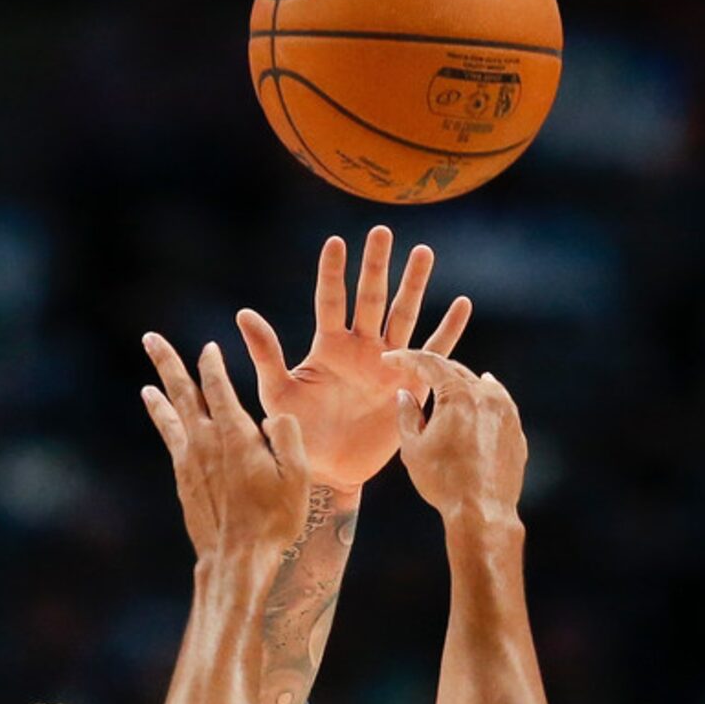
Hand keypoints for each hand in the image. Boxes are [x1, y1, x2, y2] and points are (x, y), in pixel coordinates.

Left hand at [141, 333, 308, 557]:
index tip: (209, 348)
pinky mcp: (183, 478)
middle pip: (183, 391)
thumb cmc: (275, 519)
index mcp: (235, 434)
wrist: (237, 558)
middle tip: (150, 338)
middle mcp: (205, 441)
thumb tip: (275, 416)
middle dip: (167, 361)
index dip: (211, 362)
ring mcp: (189, 460)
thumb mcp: (297, 475)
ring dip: (160, 390)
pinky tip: (159, 410)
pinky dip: (164, 418)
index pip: (217, 384)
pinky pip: (171, 438)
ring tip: (149, 376)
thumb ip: (288, 436)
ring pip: (171, 414)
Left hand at [238, 227, 471, 490]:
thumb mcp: (277, 392)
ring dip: (414, 285)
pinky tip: (461, 304)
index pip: (331, 301)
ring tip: (422, 252)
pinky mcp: (410, 385)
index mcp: (328, 347)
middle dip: (376, 266)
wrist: (327, 471)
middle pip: (370, 299)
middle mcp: (360, 348)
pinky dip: (448, 330)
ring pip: (403, 316)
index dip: (333, 273)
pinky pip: (433, 354)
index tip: (336, 242)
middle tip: (382, 232)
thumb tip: (243, 313)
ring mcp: (388, 364)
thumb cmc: (298, 432)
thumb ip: (266, 353)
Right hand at [384, 349, 527, 521]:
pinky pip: (497, 404)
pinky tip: (477, 401)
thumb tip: (406, 394)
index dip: (406, 358)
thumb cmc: (444, 481)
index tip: (390, 360)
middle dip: (432, 371)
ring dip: (459, 383)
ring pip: (479, 385)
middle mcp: (486, 395)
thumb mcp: (413, 448)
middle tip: (414, 373)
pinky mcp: (515, 429)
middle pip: (455, 371)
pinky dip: (482, 400)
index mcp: (458, 394)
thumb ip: (407, 414)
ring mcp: (506, 411)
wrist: (481, 510)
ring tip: (444, 386)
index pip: (429, 363)